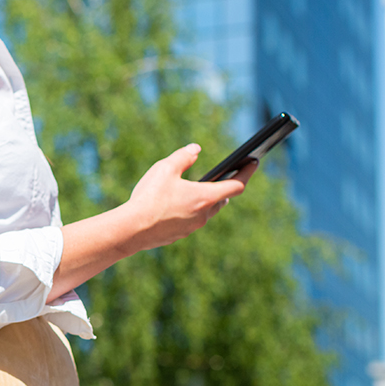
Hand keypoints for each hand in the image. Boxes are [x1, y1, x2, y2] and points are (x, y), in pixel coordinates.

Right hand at [48, 143, 256, 301]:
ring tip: (200, 191)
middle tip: (226, 176)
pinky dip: (190, 212)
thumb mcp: (165, 168)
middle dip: (225, 188)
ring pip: (206, 213)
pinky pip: (190, 221)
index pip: (236, 185)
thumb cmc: (149, 197)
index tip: (253, 163)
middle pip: (222, 200)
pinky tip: (178, 206)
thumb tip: (195, 149)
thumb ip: (183, 156)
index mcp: (205, 197)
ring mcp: (191, 228)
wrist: (131, 230)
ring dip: (207, 201)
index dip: (246, 172)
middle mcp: (203, 215)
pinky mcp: (178, 235)